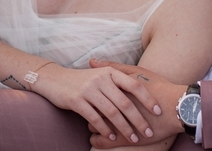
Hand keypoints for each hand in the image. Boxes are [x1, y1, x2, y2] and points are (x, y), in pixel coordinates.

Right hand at [30, 62, 161, 143]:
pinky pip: (95, 118)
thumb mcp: (100, 75)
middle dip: (138, 119)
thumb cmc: (81, 79)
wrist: (54, 79)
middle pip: (125, 102)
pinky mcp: (77, 100)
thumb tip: (140, 92)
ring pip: (112, 112)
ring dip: (124, 127)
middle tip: (148, 131)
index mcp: (110, 72)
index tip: (157, 111)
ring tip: (133, 138)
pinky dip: (105, 129)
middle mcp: (101, 79)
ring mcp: (88, 89)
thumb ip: (117, 81)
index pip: (134, 85)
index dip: (147, 98)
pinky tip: (112, 137)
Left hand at [87, 59, 186, 148]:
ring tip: (94, 127)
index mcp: (117, 90)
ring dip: (95, 128)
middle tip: (89, 112)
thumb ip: (113, 67)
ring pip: (99, 127)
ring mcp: (121, 123)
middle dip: (91, 113)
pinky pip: (107, 142)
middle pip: (95, 110)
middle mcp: (116, 107)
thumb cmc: (158, 86)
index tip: (88, 98)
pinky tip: (96, 141)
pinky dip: (99, 142)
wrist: (178, 107)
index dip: (90, 97)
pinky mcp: (128, 138)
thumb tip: (92, 61)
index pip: (95, 94)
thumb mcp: (136, 72)